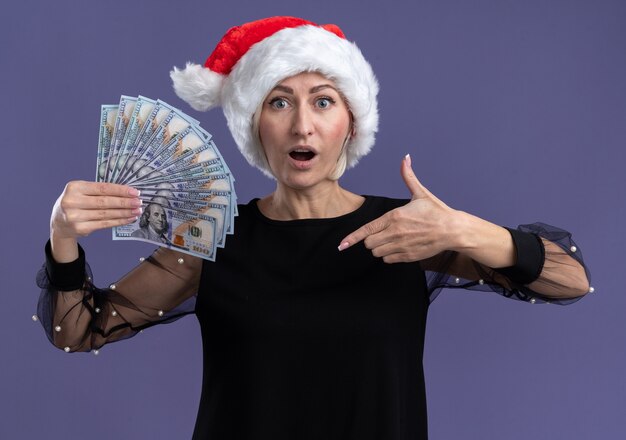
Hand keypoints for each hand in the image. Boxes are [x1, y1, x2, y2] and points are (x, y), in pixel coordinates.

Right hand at [51, 180, 141, 239]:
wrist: (59, 222)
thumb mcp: (81, 192)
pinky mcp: (81, 228)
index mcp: (74, 188)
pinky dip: (119, 221)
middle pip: (105, 202)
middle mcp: (73, 202)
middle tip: (139, 202)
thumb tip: (126, 193)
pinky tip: (129, 218)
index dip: (120, 190)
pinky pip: (104, 224)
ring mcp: (76, 216)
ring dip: (125, 213)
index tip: (134, 192)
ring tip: (137, 211)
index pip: (102, 188)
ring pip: (106, 214)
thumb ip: (99, 191)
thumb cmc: (75, 203)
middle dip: (125, 202)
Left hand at [338, 154, 460, 262]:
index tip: (341, 245)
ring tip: (390, 239)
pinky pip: (388, 260)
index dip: (352, 238)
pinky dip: (389, 255)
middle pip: (369, 243)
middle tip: (381, 233)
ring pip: (377, 253)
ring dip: (379, 248)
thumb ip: (408, 176)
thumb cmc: (436, 211)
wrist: (453, 230)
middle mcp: (395, 233)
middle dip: (370, 239)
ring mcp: (401, 246)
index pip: (366, 230)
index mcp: (394, 216)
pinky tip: (398, 247)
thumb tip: (405, 158)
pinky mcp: (408, 256)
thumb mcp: (421, 193)